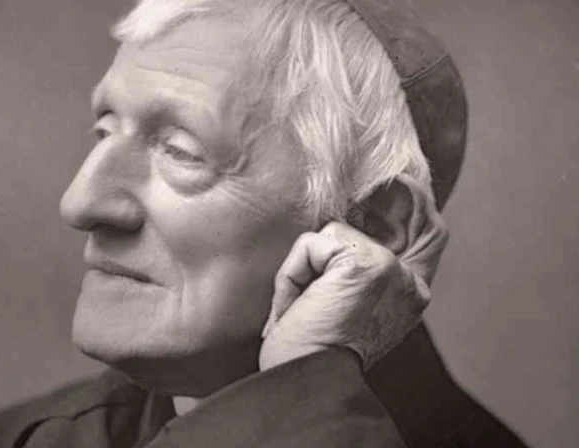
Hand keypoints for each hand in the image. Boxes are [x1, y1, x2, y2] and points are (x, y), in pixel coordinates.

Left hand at [259, 177, 447, 370]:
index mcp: (410, 293)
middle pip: (412, 207)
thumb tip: (338, 230)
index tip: (399, 179)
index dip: (415, 200)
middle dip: (392, 187)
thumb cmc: (317, 350)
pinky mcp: (365, 264)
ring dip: (307, 267)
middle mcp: (411, 280)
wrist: (307, 381)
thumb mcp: (347, 307)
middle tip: (380, 184)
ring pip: (334, 233)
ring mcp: (391, 269)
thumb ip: (357, 270)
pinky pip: (312, 245)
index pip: (430, 233)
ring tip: (302, 303)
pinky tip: (295, 306)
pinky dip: (292, 274)